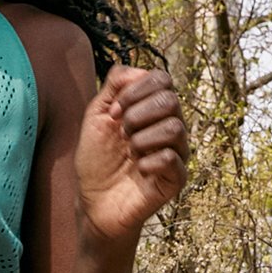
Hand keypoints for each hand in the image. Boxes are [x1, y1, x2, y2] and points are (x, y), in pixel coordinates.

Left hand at [74, 66, 187, 247]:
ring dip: (142, 139)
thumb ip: (114, 86)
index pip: (162, 79)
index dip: (135, 90)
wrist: (94, 202)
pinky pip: (171, 158)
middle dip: (137, 114)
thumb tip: (138, 70)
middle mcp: (170, 125)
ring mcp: (177, 152)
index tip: (113, 112)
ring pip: (175, 128)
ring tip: (129, 153)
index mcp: (153, 108)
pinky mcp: (177, 178)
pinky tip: (138, 170)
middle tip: (121, 134)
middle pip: (170, 100)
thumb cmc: (96, 160)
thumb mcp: (97, 116)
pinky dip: (148, 162)